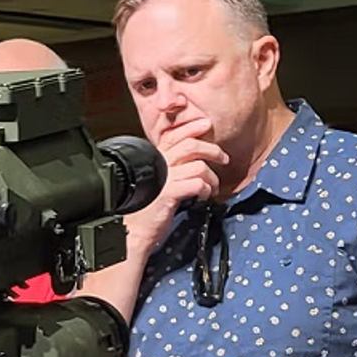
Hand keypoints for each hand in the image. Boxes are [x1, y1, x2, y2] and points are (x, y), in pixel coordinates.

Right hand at [138, 114, 227, 240]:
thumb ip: (170, 169)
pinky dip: (206, 189)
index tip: (206, 124)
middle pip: (190, 146)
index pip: (174, 136)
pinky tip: (203, 197)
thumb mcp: (157, 184)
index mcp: (154, 161)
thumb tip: (193, 160)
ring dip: (212, 177)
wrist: (133, 232)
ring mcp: (163, 179)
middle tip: (223, 158)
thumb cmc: (144, 210)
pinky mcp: (169, 194)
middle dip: (212, 149)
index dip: (191, 127)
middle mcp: (158, 166)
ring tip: (213, 187)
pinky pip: (197, 183)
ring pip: (199, 166)